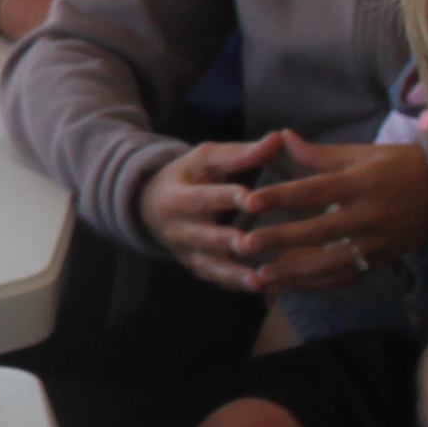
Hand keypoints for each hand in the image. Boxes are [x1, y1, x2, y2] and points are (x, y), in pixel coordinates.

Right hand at [137, 130, 316, 293]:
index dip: (224, 197)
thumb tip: (278, 137)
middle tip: (251, 244)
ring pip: (209, 266)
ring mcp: (185, 252)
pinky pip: (217, 280)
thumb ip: (241, 153)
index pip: (202, 196)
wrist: (149, 206)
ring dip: (234, 275)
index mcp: (177, 195)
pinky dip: (239, 285)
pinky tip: (266, 288)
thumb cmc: (187, 177)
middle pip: (202, 236)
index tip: (250, 198)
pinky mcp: (196, 268)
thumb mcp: (205, 159)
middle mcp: (177, 227)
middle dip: (226, 240)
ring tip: (260, 281)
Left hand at [230, 139, 427, 293]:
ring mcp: (377, 241)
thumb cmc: (401, 165)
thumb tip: (282, 136)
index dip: (282, 196)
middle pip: (319, 230)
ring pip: (331, 261)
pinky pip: (346, 275)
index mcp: (363, 182)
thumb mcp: (364, 153)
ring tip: (261, 276)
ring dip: (294, 272)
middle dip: (280, 239)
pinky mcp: (382, 260)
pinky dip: (318, 283)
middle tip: (244, 245)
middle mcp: (370, 214)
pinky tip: (291, 286)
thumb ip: (320, 154)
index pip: (315, 190)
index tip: (251, 201)